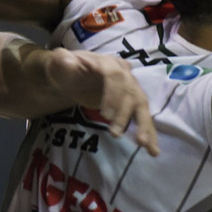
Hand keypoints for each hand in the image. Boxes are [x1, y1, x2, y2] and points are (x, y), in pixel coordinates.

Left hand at [43, 47, 158, 156]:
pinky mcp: (132, 102)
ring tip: (143, 144)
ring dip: (143, 125)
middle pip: (130, 92)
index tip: (104, 115)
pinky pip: (143, 117)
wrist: (72, 75)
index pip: (114, 76)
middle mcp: (123, 73)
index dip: (113, 95)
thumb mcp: (59, 63)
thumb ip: (61, 61)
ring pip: (141, 105)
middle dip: (125, 114)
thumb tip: (68, 62)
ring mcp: (130, 87)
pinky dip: (149, 132)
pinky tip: (153, 150)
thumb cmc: (65, 69)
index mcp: (106, 62)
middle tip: (115, 134)